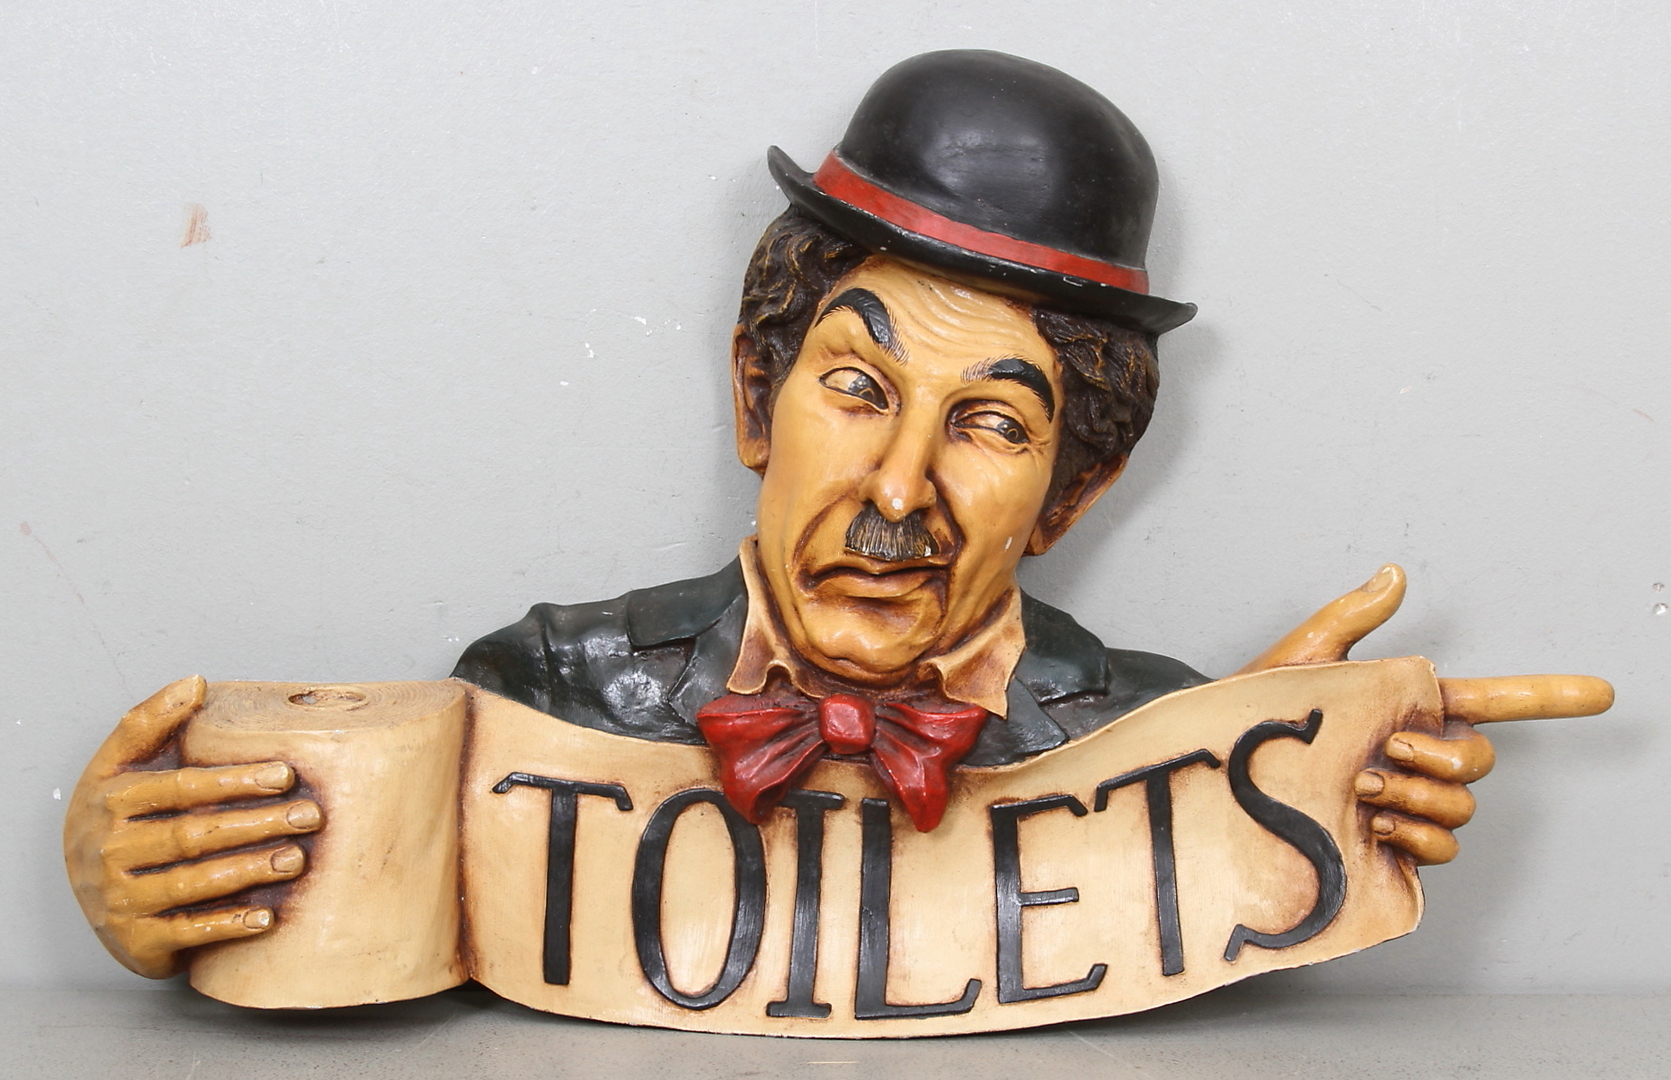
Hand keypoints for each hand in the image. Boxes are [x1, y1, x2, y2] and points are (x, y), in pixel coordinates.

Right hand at [62, 676, 323, 977]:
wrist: (87, 893)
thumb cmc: (117, 819)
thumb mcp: (118, 766)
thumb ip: (150, 722)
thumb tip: (195, 681)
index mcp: (109, 801)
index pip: (179, 788)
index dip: (232, 780)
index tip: (285, 773)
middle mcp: (107, 852)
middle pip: (191, 836)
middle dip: (256, 824)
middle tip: (310, 816)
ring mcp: (118, 900)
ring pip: (191, 884)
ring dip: (248, 871)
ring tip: (297, 859)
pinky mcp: (135, 940)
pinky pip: (186, 933)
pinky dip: (227, 925)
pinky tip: (267, 918)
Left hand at [1239, 566, 1612, 864]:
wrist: (1221, 770)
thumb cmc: (1256, 715)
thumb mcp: (1302, 658)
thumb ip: (1351, 618)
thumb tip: (1391, 575)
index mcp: (1406, 710)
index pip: (1491, 701)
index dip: (1546, 696)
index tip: (1598, 692)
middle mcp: (1413, 758)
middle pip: (1477, 764)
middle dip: (1440, 759)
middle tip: (1384, 752)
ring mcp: (1405, 802)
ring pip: (1458, 807)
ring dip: (1417, 797)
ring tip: (1360, 787)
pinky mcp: (1389, 846)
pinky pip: (1437, 849)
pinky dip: (1416, 837)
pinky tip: (1373, 823)